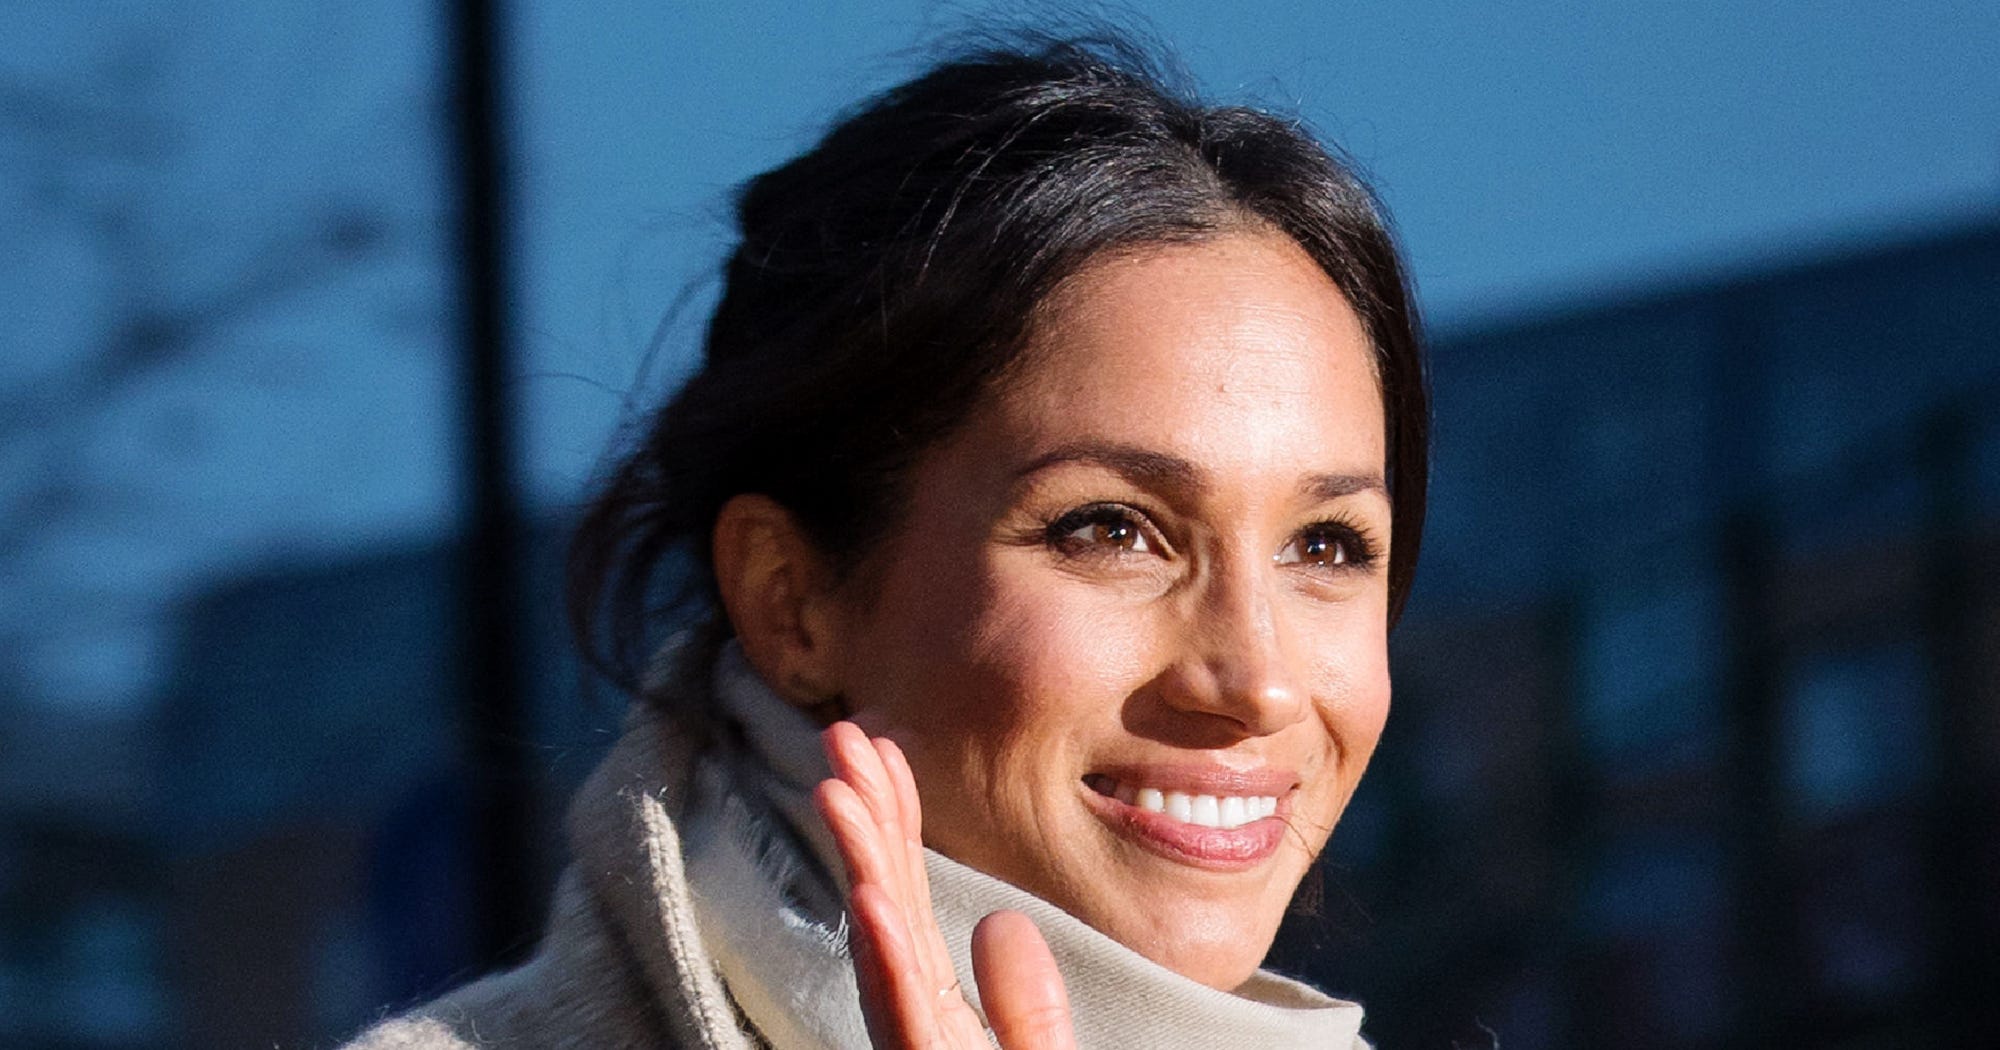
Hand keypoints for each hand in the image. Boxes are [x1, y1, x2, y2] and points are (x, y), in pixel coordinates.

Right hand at [815, 721, 1075, 1049]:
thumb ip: (1028, 1006)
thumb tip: (1001, 920)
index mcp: (937, 1013)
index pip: (912, 901)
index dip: (897, 821)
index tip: (887, 748)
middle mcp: (913, 1021)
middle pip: (887, 907)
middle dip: (864, 819)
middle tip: (842, 735)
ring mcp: (913, 1049)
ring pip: (883, 951)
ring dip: (861, 868)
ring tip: (837, 793)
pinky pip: (904, 1018)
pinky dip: (886, 958)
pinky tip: (870, 898)